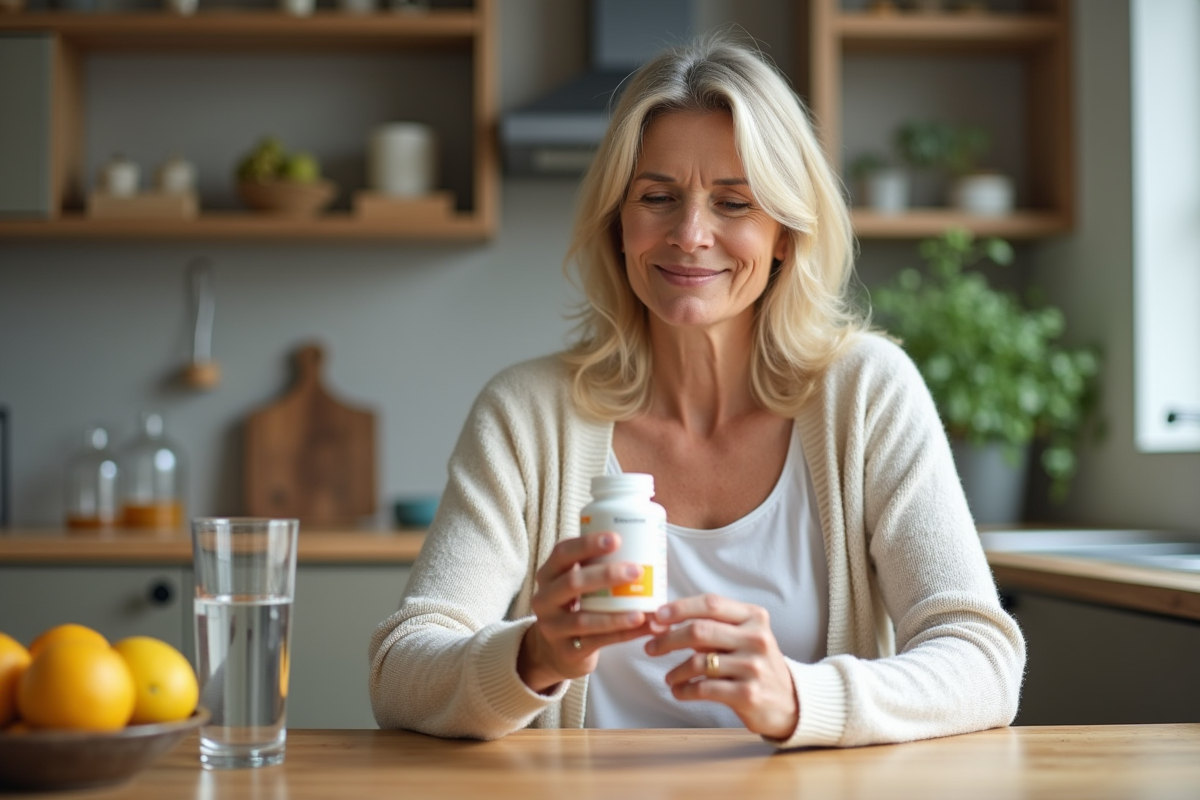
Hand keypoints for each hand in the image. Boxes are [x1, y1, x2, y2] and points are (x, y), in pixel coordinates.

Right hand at [517, 531, 653, 692]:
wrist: (556, 651)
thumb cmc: (576, 606)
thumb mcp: (576, 584)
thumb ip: (596, 567)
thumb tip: (646, 547)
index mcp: (548, 574)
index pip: (563, 552)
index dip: (588, 544)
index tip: (617, 538)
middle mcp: (544, 599)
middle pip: (572, 583)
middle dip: (606, 575)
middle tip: (637, 571)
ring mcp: (553, 627)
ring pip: (584, 620)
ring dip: (616, 615)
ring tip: (642, 612)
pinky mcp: (566, 652)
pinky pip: (597, 642)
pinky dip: (622, 634)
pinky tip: (642, 628)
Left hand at [645, 594, 798, 739]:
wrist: (789, 702)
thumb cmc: (755, 664)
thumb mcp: (744, 637)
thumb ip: (712, 626)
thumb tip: (663, 621)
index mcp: (754, 617)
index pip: (711, 603)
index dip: (679, 608)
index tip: (657, 616)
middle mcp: (756, 639)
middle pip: (699, 631)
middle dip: (668, 639)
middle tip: (651, 647)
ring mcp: (753, 667)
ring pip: (698, 662)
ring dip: (675, 671)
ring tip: (669, 677)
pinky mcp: (748, 694)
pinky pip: (704, 689)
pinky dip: (684, 690)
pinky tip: (679, 691)